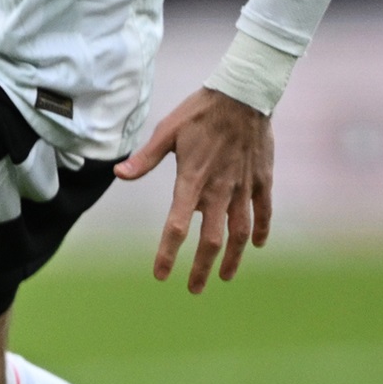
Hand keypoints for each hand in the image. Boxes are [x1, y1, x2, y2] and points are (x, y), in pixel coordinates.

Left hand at [114, 86, 273, 292]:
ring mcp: (244, 187)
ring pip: (240, 233)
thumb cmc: (200, 111)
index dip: (167, 253)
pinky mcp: (262, 180)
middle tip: (194, 289)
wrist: (244, 94)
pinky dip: (261, 231)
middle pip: (211, 240)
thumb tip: (118, 175)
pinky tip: (257, 245)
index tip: (160, 274)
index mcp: (192, 181)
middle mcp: (219, 190)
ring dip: (233, 258)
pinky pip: (264, 212)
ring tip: (224, 276)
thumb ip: (145, 158)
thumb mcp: (167, 131)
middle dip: (201, 268)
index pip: (177, 226)